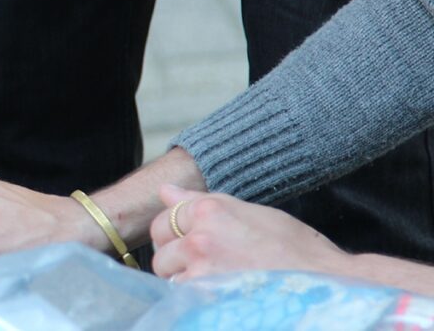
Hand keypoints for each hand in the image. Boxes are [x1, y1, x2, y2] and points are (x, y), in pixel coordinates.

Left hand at [150, 184, 348, 280]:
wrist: (328, 286)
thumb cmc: (296, 249)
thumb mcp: (252, 212)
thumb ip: (201, 202)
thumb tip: (165, 191)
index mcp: (210, 210)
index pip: (165, 218)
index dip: (176, 232)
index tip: (194, 242)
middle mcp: (200, 238)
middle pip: (161, 250)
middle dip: (176, 258)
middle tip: (207, 265)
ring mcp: (201, 271)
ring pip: (169, 277)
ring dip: (184, 281)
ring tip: (218, 282)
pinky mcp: (206, 299)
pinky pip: (181, 298)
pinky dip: (194, 299)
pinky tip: (220, 296)